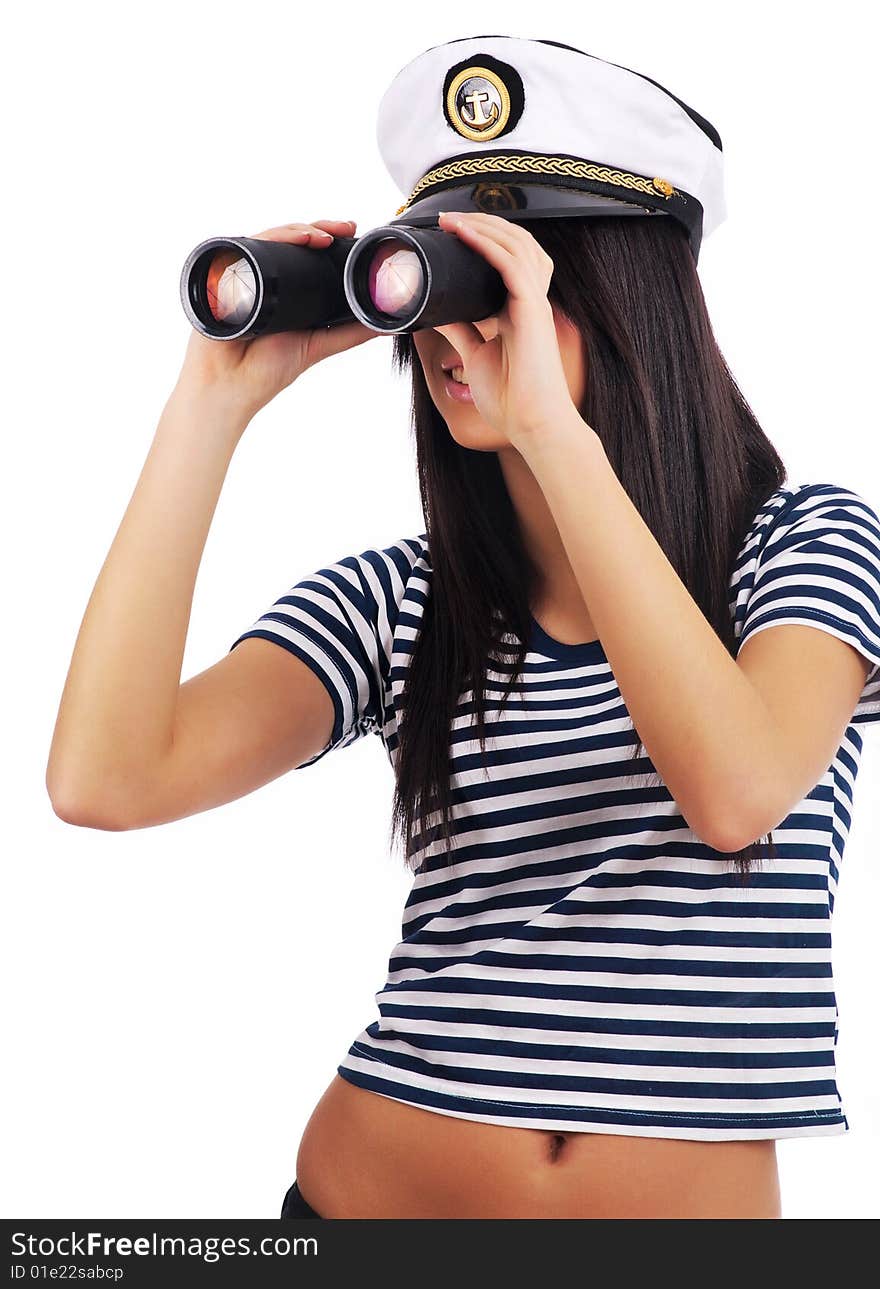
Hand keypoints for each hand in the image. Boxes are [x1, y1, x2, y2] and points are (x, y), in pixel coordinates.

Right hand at [176, 219, 383, 421]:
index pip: (308, 254)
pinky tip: (296, 238)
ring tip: (325, 236)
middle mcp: (265, 276)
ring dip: (300, 230)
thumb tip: (389, 324)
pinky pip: (250, 246)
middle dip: (321, 228)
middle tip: (347, 227)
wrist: (230, 387)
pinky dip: (274, 239)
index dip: (330, 240)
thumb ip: (350, 334)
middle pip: (292, 241)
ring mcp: (245, 273)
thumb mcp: (318, 346)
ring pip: (272, 239)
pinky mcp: (226, 274)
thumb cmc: (265, 370)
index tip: (355, 233)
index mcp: (287, 288)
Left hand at [433, 211, 578, 444]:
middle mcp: (532, 301)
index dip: (485, 240)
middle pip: (516, 243)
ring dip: (482, 226)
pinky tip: (466, 233)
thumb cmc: (510, 399)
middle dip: (483, 224)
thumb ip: (461, 332)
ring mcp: (535, 303)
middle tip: (447, 218)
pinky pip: (511, 264)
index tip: (451, 233)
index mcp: (521, 310)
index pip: (510, 259)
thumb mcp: (476, 356)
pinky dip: (487, 244)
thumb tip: (437, 315)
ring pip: (516, 245)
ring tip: (451, 219)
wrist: (531, 424)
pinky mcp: (532, 310)